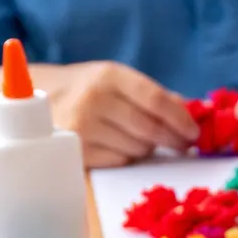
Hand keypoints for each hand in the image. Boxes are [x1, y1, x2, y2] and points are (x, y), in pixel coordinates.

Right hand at [51, 62, 197, 167]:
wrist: (40, 101)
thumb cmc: (91, 92)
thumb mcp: (119, 82)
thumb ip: (156, 96)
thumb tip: (197, 111)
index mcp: (110, 76)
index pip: (156, 100)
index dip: (181, 119)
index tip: (195, 133)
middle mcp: (95, 99)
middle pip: (150, 129)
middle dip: (173, 140)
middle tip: (184, 146)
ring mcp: (84, 126)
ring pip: (138, 148)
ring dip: (148, 149)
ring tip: (141, 139)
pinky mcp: (78, 151)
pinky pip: (121, 161)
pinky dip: (129, 157)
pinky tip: (120, 147)